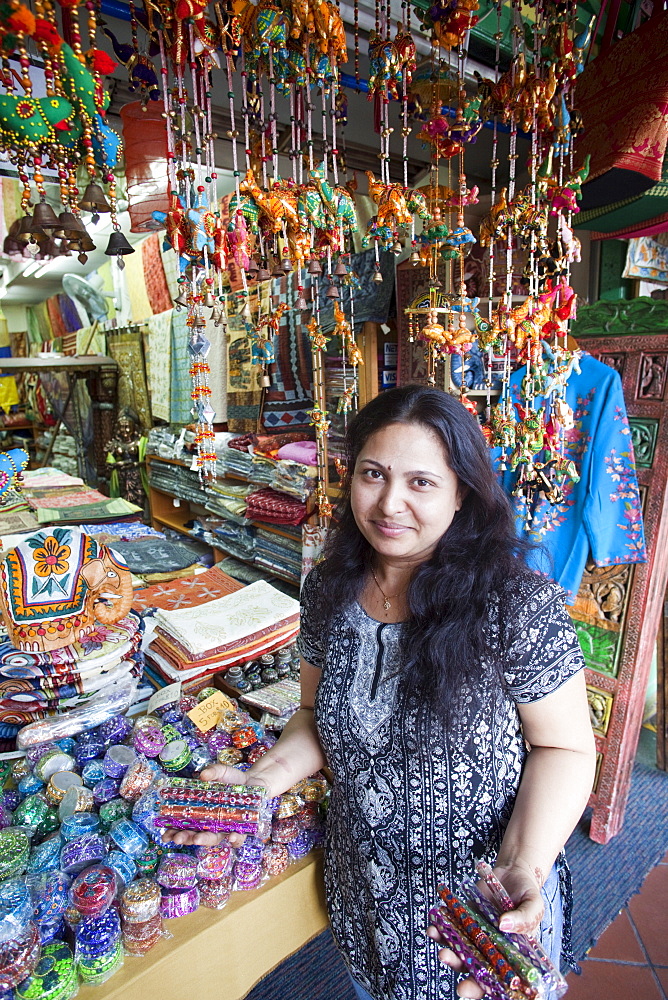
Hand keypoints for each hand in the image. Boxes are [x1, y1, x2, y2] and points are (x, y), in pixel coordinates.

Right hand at [160, 763, 267, 848]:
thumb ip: (213, 772)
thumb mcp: (221, 772)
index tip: (165, 835)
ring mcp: (226, 828)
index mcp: (201, 813)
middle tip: (178, 839)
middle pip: (196, 836)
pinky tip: (232, 836)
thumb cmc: (233, 779)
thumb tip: (203, 775)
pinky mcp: (242, 829)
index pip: (184, 826)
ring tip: (198, 839)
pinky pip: (237, 838)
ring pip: (214, 839)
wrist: (255, 782)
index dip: (173, 832)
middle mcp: (211, 824)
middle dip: (186, 839)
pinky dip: (234, 839)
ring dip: (205, 841)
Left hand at [427, 860, 544, 997]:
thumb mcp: (534, 905)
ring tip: (437, 939)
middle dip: (459, 970)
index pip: (499, 980)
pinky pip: (451, 926)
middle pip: (476, 970)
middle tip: (447, 960)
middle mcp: (491, 951)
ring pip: (460, 951)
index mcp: (511, 956)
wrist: (512, 873)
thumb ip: (524, 918)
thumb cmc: (527, 895)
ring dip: (447, 949)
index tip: (470, 989)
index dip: (485, 988)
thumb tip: (503, 924)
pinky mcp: (465, 919)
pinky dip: (441, 926)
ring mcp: (476, 936)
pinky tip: (434, 923)